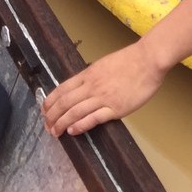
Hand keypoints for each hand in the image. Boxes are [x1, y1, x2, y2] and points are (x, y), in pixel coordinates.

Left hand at [41, 40, 167, 136]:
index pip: (62, 88)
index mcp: (88, 73)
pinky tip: (73, 130)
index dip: (50, 101)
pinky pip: (93, 118)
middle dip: (52, 116)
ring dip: (62, 123)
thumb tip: (81, 87)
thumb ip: (92, 76)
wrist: (148, 60)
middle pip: (65, 102)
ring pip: (75, 112)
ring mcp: (103, 97)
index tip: (44, 110)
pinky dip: (80, 125)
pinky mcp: (115, 108)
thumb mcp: (104, 64)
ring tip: (55, 132)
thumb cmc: (129, 60)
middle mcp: (92, 85)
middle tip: (47, 126)